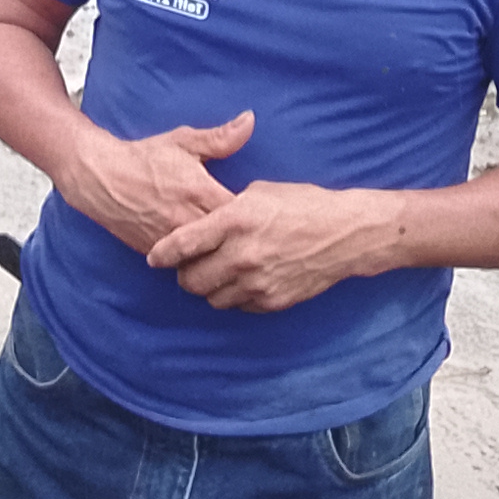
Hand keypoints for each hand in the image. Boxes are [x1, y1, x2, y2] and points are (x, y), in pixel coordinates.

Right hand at [55, 112, 252, 255]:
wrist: (99, 177)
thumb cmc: (144, 157)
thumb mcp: (184, 141)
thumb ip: (221, 137)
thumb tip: (250, 120)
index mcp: (200, 190)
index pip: (241, 213)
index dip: (254, 216)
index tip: (260, 213)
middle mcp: (187, 219)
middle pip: (227, 241)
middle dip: (240, 240)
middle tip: (251, 236)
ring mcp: (171, 239)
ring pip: (207, 257)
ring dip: (219, 254)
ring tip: (232, 249)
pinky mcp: (156, 252)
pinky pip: (184, 264)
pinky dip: (196, 261)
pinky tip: (207, 257)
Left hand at [146, 182, 406, 312]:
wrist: (345, 234)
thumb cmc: (303, 204)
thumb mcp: (259, 192)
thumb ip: (226, 210)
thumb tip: (203, 221)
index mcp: (235, 220)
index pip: (183, 244)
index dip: (163, 254)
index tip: (154, 258)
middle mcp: (242, 254)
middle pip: (191, 280)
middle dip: (185, 274)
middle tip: (190, 267)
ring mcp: (257, 282)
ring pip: (212, 298)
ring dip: (210, 288)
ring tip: (219, 273)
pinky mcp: (271, 300)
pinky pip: (237, 306)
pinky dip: (234, 296)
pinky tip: (243, 280)